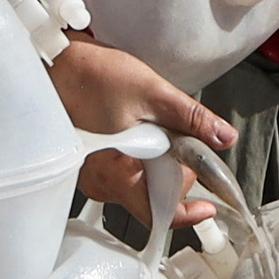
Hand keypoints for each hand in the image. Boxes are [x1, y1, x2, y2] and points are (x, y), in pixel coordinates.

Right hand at [53, 33, 226, 210]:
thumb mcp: (153, 93)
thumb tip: (223, 137)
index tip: (208, 207)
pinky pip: (125, 173)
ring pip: (141, 184)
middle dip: (174, 170)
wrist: (56, 64)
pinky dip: (140, 156)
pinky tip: (136, 131)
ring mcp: (94, 176)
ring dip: (157, 162)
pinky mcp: (91, 166)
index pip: (161, 213)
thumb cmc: (92, 77)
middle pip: (155, 197)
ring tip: (148, 127)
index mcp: (117, 174)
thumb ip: (192, 119)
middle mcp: (102, 183)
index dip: (189, 213)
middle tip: (172, 135)